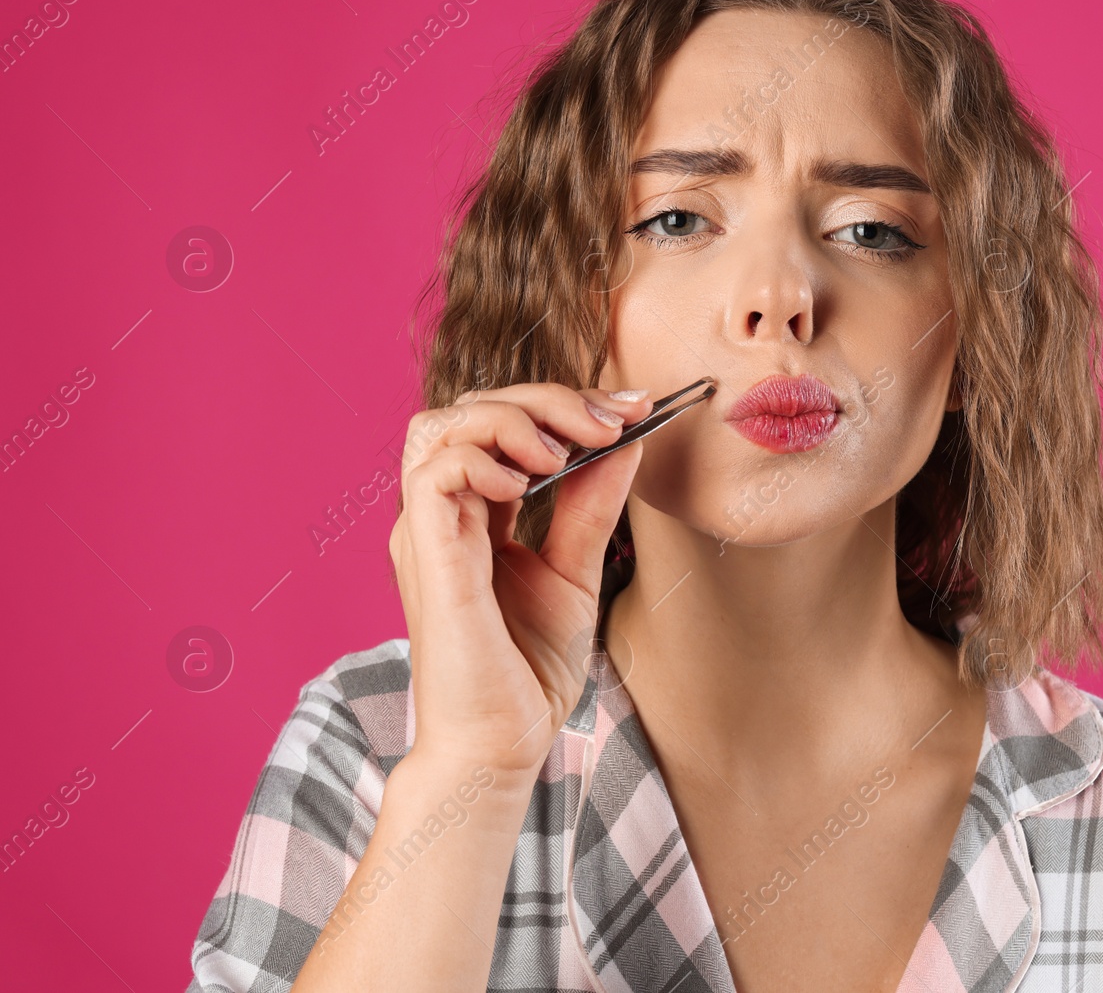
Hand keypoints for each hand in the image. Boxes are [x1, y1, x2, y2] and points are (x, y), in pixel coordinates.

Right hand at [388, 383, 649, 778]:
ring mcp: (428, 533)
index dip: (563, 405)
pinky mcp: (429, 556)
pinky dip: (485, 460)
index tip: (632, 410)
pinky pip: (435, 472)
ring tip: (563, 452)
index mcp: (471, 518)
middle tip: (609, 423)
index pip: (500, 426)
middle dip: (547, 400)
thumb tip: (626, 441)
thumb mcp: (575, 572)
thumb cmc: (526, 671)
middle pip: (470, 409)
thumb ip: (591, 506)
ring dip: (512, 419)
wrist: (503, 744)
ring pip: (441, 425)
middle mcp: (441, 516)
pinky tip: (528, 488)